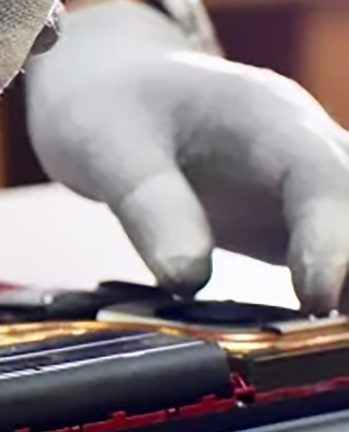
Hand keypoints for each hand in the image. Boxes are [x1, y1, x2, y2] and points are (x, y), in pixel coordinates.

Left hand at [26, 0, 348, 312]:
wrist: (108, 84)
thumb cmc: (107, 103)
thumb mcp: (107, 146)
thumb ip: (149, 205)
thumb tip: (188, 281)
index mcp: (268, 116)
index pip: (323, 177)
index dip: (331, 240)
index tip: (317, 298)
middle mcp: (305, 150)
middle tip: (336, 339)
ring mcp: (304, 188)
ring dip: (348, 290)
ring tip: (332, 347)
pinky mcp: (292, 224)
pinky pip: (333, 261)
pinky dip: (334, 298)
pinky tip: (319, 344)